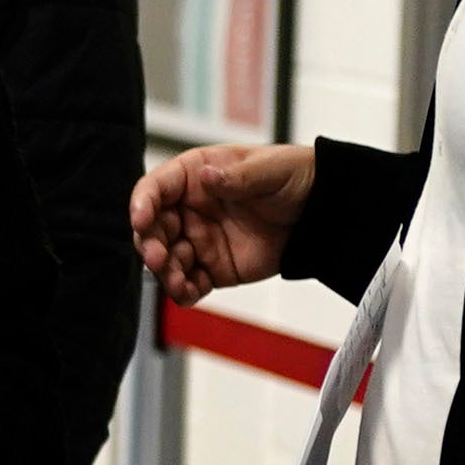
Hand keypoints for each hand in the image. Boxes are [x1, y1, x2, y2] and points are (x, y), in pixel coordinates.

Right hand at [130, 142, 313, 304]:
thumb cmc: (294, 177)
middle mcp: (188, 209)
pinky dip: (184, 292)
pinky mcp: (212, 267)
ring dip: (165, 273)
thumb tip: (207, 177)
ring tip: (177, 282)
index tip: (141, 219)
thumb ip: (238, 176)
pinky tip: (187, 294)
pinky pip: (190, 282)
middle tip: (158, 258)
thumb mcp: (270, 170)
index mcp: (194, 177)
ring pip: (167, 259)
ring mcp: (198, 239)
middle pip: (153, 228)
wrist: (322, 212)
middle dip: (150, 245)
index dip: (142, 203)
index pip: (155, 188)